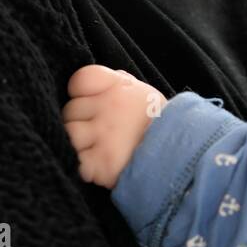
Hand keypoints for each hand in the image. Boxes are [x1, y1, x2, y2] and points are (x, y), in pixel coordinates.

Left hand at [62, 64, 168, 188]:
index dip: (79, 92)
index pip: (79, 80)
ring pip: (70, 134)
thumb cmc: (156, 122)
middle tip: (99, 131)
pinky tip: (98, 165)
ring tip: (97, 148)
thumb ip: (116, 83)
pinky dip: (84, 166)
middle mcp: (110, 106)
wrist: (177, 154)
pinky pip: (77, 161)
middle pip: (70, 110)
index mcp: (119, 86)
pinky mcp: (101, 164)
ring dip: (79, 144)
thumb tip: (91, 83)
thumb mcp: (141, 92)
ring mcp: (104, 135)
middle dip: (80, 121)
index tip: (91, 102)